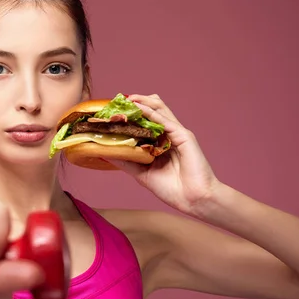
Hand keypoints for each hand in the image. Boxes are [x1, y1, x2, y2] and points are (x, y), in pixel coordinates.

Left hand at [104, 94, 222, 215]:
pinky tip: (139, 108)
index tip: (114, 110)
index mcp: (162, 142)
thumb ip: (126, 162)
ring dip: (143, 102)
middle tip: (118, 101)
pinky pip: (166, 121)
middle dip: (137, 102)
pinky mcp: (184, 137)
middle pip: (154, 110)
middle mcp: (169, 135)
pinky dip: (152, 113)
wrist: (193, 200)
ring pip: (160, 110)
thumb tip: (105, 153)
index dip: (132, 114)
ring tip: (127, 99)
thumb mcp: (142, 174)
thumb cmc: (173, 189)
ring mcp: (177, 134)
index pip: (146, 121)